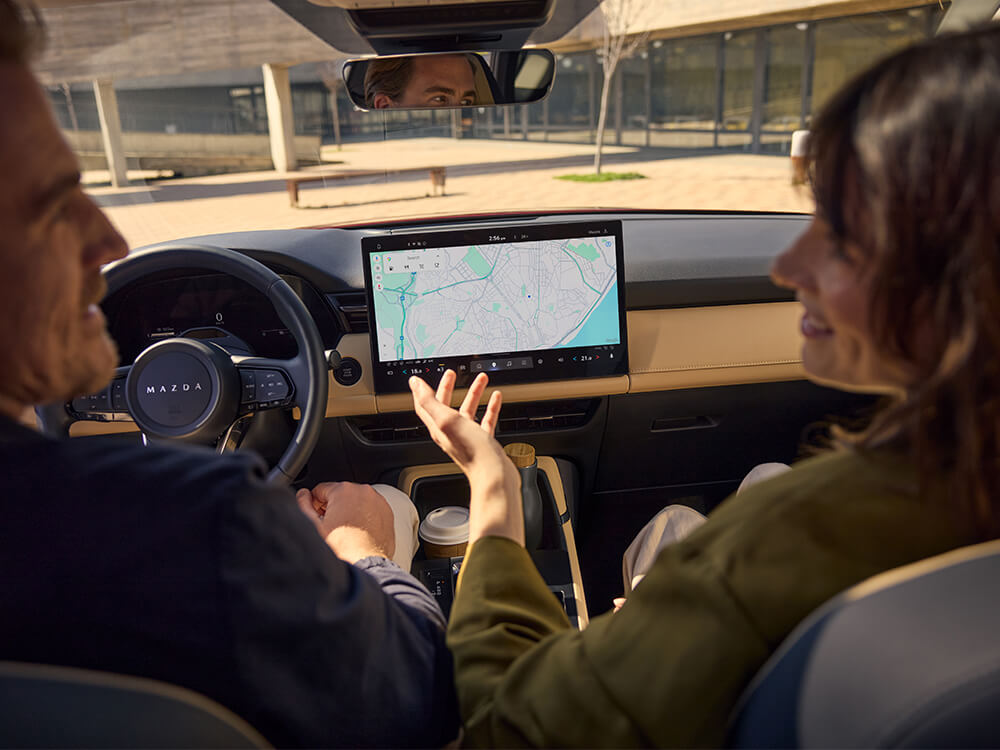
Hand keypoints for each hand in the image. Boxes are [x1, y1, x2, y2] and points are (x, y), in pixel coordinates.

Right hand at [296, 482, 394, 563]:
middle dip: (333, 507)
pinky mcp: (387, 512)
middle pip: (340, 494)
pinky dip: (363, 517)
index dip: (315, 504)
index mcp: (343, 490)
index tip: (317, 516)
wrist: (365, 565)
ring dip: (348, 511)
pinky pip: (370, 509)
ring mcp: (378, 501)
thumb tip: (303, 495)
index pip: (321, 489)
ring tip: (345, 532)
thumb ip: (303, 504)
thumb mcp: (313, 526)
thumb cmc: (341, 549)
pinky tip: (357, 533)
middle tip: (330, 527)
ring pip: (356, 501)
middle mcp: (363, 491)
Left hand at [410, 370, 523, 545]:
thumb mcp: (447, 420)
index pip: (425, 406)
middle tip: (452, 374)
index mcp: (439, 428)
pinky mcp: (484, 442)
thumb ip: (430, 401)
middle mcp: (451, 433)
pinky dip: (490, 408)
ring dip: (473, 394)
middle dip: (449, 388)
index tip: (422, 378)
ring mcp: (468, 437)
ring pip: (468, 411)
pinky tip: (496, 399)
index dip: (423, 391)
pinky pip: (486, 421)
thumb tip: (414, 384)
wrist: (494, 475)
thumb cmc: (472, 452)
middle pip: (446, 406)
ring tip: (481, 379)